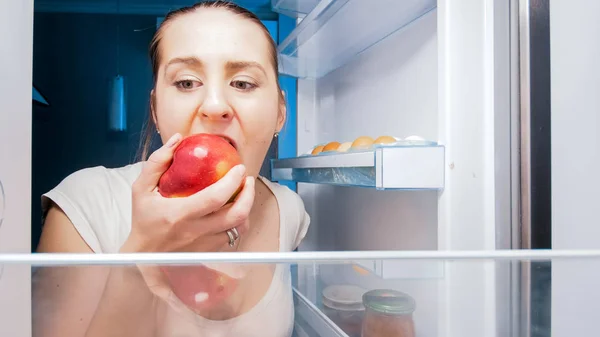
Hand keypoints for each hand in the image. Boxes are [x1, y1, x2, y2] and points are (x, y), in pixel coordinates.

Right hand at [122, 132, 254, 253]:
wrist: (143, 257)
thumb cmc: (144, 220)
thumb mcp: (141, 189)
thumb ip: (157, 162)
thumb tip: (177, 139)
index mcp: (179, 215)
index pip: (215, 198)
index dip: (232, 181)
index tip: (239, 168)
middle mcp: (196, 232)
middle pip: (237, 215)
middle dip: (249, 194)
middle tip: (247, 180)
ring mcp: (205, 245)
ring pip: (239, 228)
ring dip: (247, 209)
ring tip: (243, 194)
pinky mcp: (210, 252)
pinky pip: (233, 237)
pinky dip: (239, 222)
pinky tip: (234, 210)